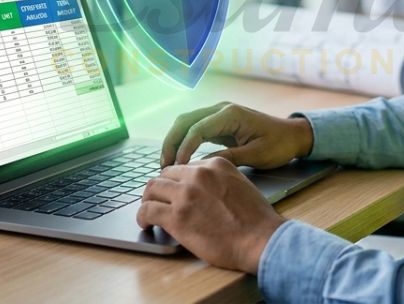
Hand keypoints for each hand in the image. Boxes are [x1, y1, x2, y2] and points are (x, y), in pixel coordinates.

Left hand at [137, 157, 284, 272]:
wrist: (261, 239)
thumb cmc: (256, 220)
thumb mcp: (240, 184)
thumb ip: (220, 181)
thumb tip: (203, 190)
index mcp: (215, 164)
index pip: (185, 167)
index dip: (178, 182)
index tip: (176, 193)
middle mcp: (198, 174)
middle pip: (165, 174)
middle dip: (161, 188)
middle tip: (159, 201)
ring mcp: (186, 194)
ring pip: (152, 189)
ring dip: (148, 200)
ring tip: (148, 211)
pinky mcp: (176, 216)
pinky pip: (147, 210)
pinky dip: (142, 217)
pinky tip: (146, 224)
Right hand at [160, 101, 313, 168]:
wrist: (292, 135)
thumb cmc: (278, 145)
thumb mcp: (255, 155)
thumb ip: (227, 159)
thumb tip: (200, 167)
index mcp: (230, 114)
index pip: (197, 128)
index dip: (184, 148)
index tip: (177, 168)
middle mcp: (221, 108)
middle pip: (185, 120)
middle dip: (171, 141)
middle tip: (163, 166)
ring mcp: (219, 113)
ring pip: (186, 123)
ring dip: (174, 141)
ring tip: (166, 164)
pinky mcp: (219, 122)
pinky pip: (195, 129)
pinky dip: (184, 141)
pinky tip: (179, 158)